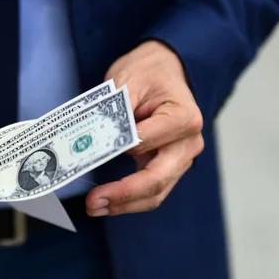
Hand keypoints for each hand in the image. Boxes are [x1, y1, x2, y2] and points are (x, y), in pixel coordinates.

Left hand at [86, 40, 203, 215]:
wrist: (166, 71)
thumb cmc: (150, 72)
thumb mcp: (129, 78)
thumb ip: (117, 109)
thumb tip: (101, 139)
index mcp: (183, 118)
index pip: (146, 142)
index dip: (118, 150)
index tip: (90, 155)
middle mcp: (188, 144)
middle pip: (156, 180)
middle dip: (123, 195)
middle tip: (93, 202)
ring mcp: (180, 159)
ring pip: (155, 193)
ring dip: (125, 205)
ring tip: (95, 207)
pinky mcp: (169, 168)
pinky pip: (152, 191)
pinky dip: (130, 201)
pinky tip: (108, 203)